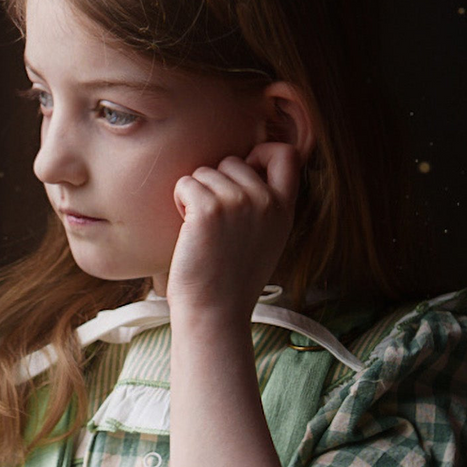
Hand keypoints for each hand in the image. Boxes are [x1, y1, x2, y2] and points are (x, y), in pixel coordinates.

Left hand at [165, 140, 302, 325]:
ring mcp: (239, 203)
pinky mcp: (209, 208)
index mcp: (284, 210)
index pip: (287, 154)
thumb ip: (263, 205)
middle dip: (215, 183)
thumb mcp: (265, 240)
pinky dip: (179, 201)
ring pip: (205, 172)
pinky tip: (188, 230)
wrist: (214, 314)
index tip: (245, 172)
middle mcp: (266, 202)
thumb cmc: (229, 282)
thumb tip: (247, 167)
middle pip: (233, 161)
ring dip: (195, 196)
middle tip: (212, 221)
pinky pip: (185, 183)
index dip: (263, 153)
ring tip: (201, 232)